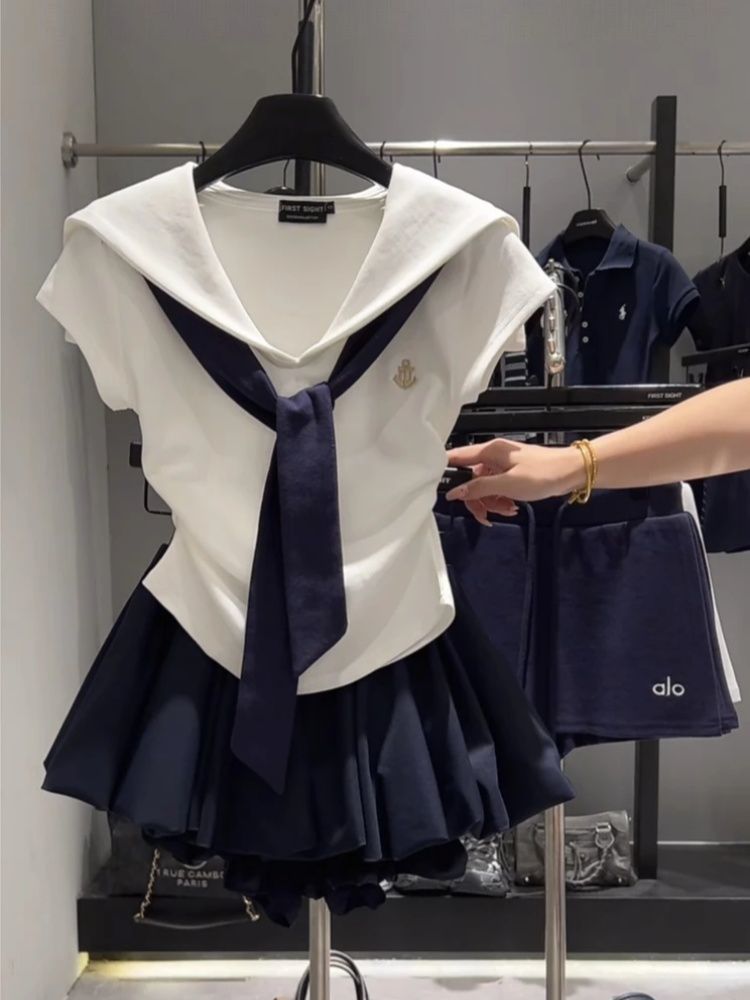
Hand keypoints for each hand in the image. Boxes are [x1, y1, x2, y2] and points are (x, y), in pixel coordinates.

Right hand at [445, 438, 585, 524]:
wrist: (572, 472)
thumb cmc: (543, 474)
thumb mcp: (508, 484)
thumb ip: (479, 487)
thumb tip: (454, 492)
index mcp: (488, 451)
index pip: (455, 458)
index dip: (446, 474)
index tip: (444, 492)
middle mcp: (492, 456)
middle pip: (469, 480)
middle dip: (477, 499)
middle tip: (487, 514)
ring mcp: (502, 466)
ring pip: (483, 487)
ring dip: (491, 502)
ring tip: (507, 509)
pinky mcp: (511, 475)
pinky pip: (496, 489)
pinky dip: (501, 500)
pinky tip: (512, 506)